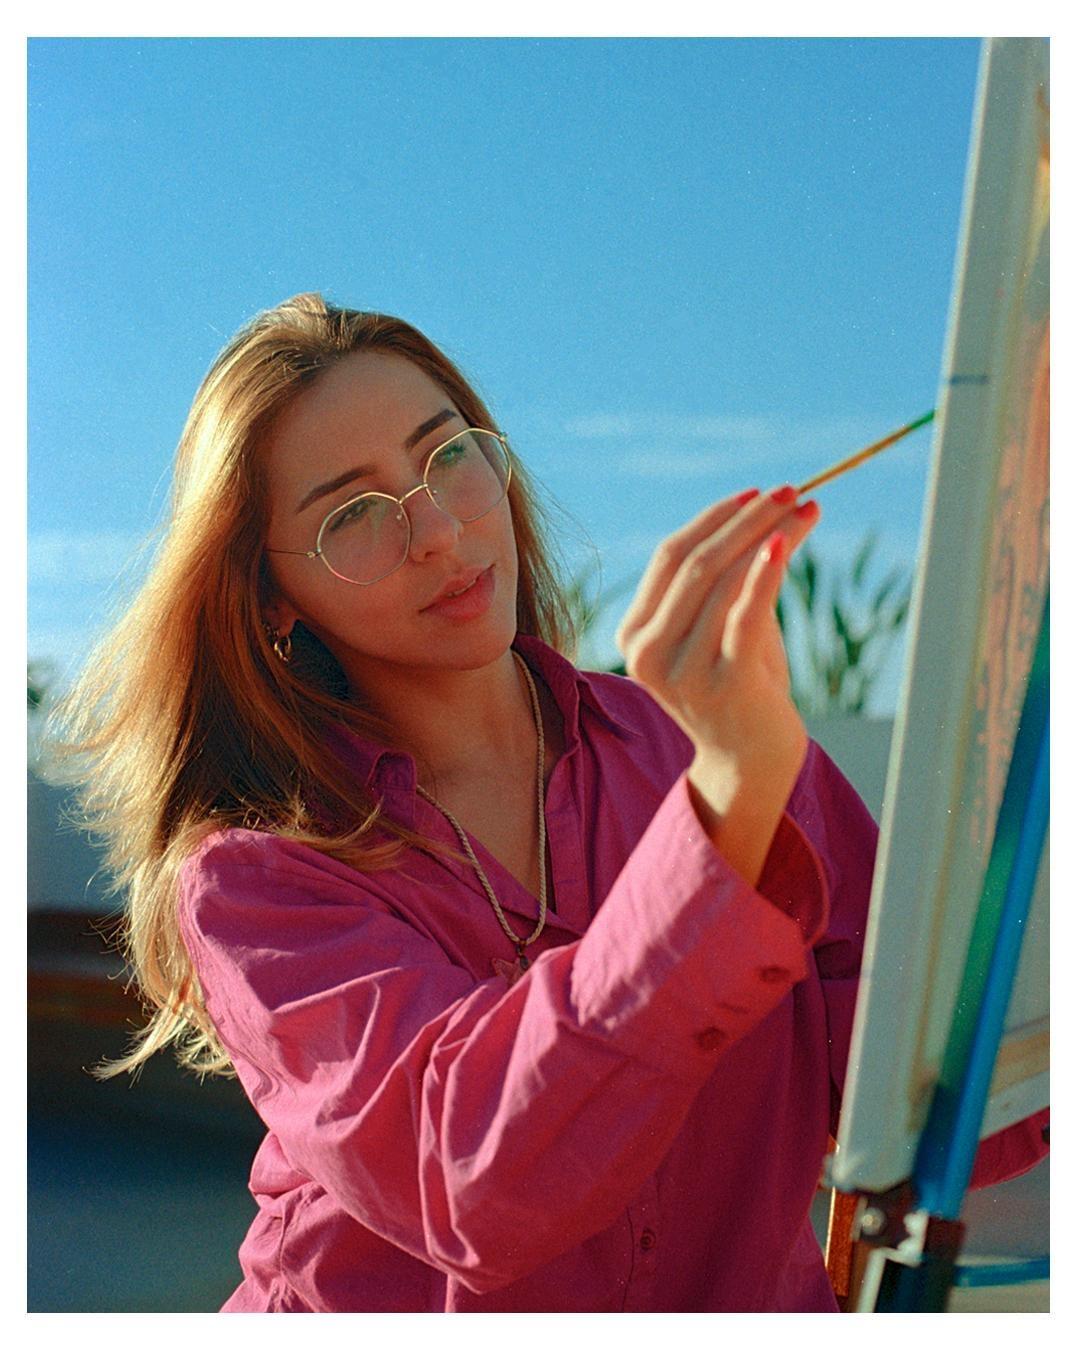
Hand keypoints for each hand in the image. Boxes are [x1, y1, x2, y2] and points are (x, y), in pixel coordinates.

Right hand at [615, 485, 820, 883]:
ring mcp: (682, 671)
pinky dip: (766, 572)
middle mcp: (647, 653)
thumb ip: (725, 582)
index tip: (757, 494)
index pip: (670, 557)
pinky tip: (787, 541)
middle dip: (747, 518)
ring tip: (808, 510)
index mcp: (635, 635)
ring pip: (724, 580)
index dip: (714, 518)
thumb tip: (763, 516)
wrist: (750, 764)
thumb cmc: (739, 688)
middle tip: (791, 490)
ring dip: (770, 535)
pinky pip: (746, 613)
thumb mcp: (719, 629)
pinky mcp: (723, 684)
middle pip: (696, 562)